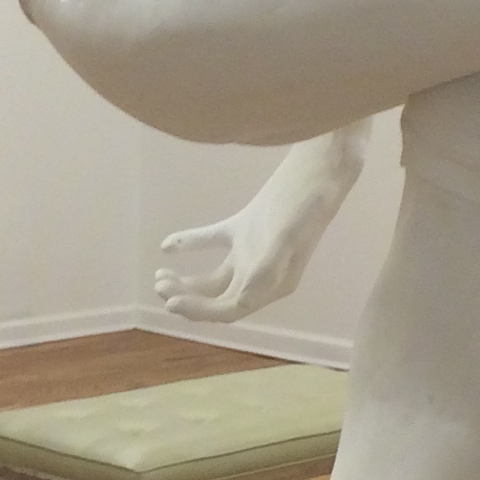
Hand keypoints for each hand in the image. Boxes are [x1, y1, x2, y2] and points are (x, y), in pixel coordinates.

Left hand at [153, 132, 367, 321]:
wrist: (320, 168)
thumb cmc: (306, 203)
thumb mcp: (287, 237)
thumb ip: (266, 269)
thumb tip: (243, 301)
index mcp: (274, 286)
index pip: (231, 309)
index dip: (200, 311)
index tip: (172, 302)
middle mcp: (262, 275)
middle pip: (218, 298)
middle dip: (188, 298)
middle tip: (160, 286)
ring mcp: (253, 251)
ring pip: (215, 278)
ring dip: (187, 282)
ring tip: (159, 277)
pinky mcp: (245, 229)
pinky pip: (212, 243)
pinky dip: (190, 245)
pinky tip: (166, 247)